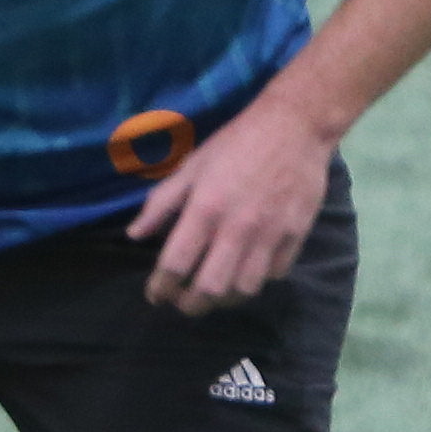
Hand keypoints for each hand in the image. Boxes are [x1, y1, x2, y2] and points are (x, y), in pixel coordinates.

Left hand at [127, 99, 334, 314]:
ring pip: (244, 290)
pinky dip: (257, 280)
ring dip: (224, 299)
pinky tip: (245, 272)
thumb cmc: (235, 143)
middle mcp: (237, 228)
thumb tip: (134, 235)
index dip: (160, 288)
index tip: (155, 295)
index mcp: (205, 209)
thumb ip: (161, 203)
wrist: (294, 126)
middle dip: (190, 305)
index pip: (175, 264)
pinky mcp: (296, 236)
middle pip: (210, 289)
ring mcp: (270, 235)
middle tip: (181, 303)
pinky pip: (274, 274)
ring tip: (212, 294)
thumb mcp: (191, 166)